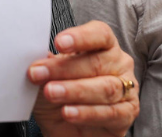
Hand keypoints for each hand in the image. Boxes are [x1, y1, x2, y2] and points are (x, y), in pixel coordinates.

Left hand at [27, 20, 138, 136]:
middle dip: (65, 68)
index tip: (59, 42)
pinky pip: (110, 112)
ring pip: (105, 88)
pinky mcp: (127, 114)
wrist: (66, 129)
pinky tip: (68, 112)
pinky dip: (87, 113)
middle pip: (97, 62)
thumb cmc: (60, 97)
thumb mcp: (47, 78)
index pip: (99, 34)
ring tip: (51, 93)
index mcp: (103, 46)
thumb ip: (45, 65)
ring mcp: (126, 89)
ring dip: (74, 90)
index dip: (80, 37)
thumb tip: (35, 56)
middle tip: (39, 73)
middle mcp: (118, 64)